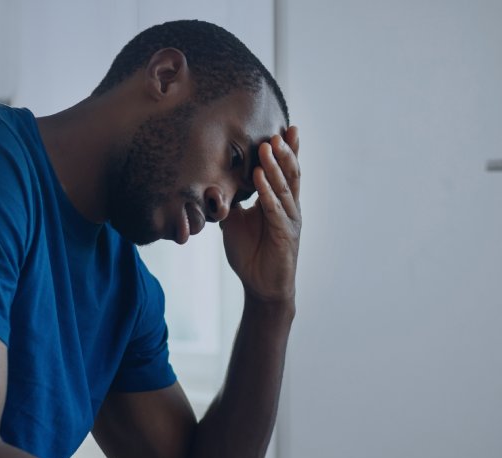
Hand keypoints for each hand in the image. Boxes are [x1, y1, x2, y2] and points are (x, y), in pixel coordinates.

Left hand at [221, 126, 301, 304]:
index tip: (285, 128)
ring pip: (285, 187)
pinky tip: (260, 176)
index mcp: (280, 202)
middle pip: (290, 173)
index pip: (285, 171)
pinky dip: (267, 191)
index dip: (288, 151)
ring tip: (268, 145)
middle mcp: (289, 207)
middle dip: (285, 151)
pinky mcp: (285, 235)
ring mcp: (289, 220)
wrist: (261, 286)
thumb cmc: (251, 253)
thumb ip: (229, 202)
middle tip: (278, 130)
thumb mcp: (235, 222)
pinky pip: (275, 208)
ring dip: (275, 166)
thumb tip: (211, 184)